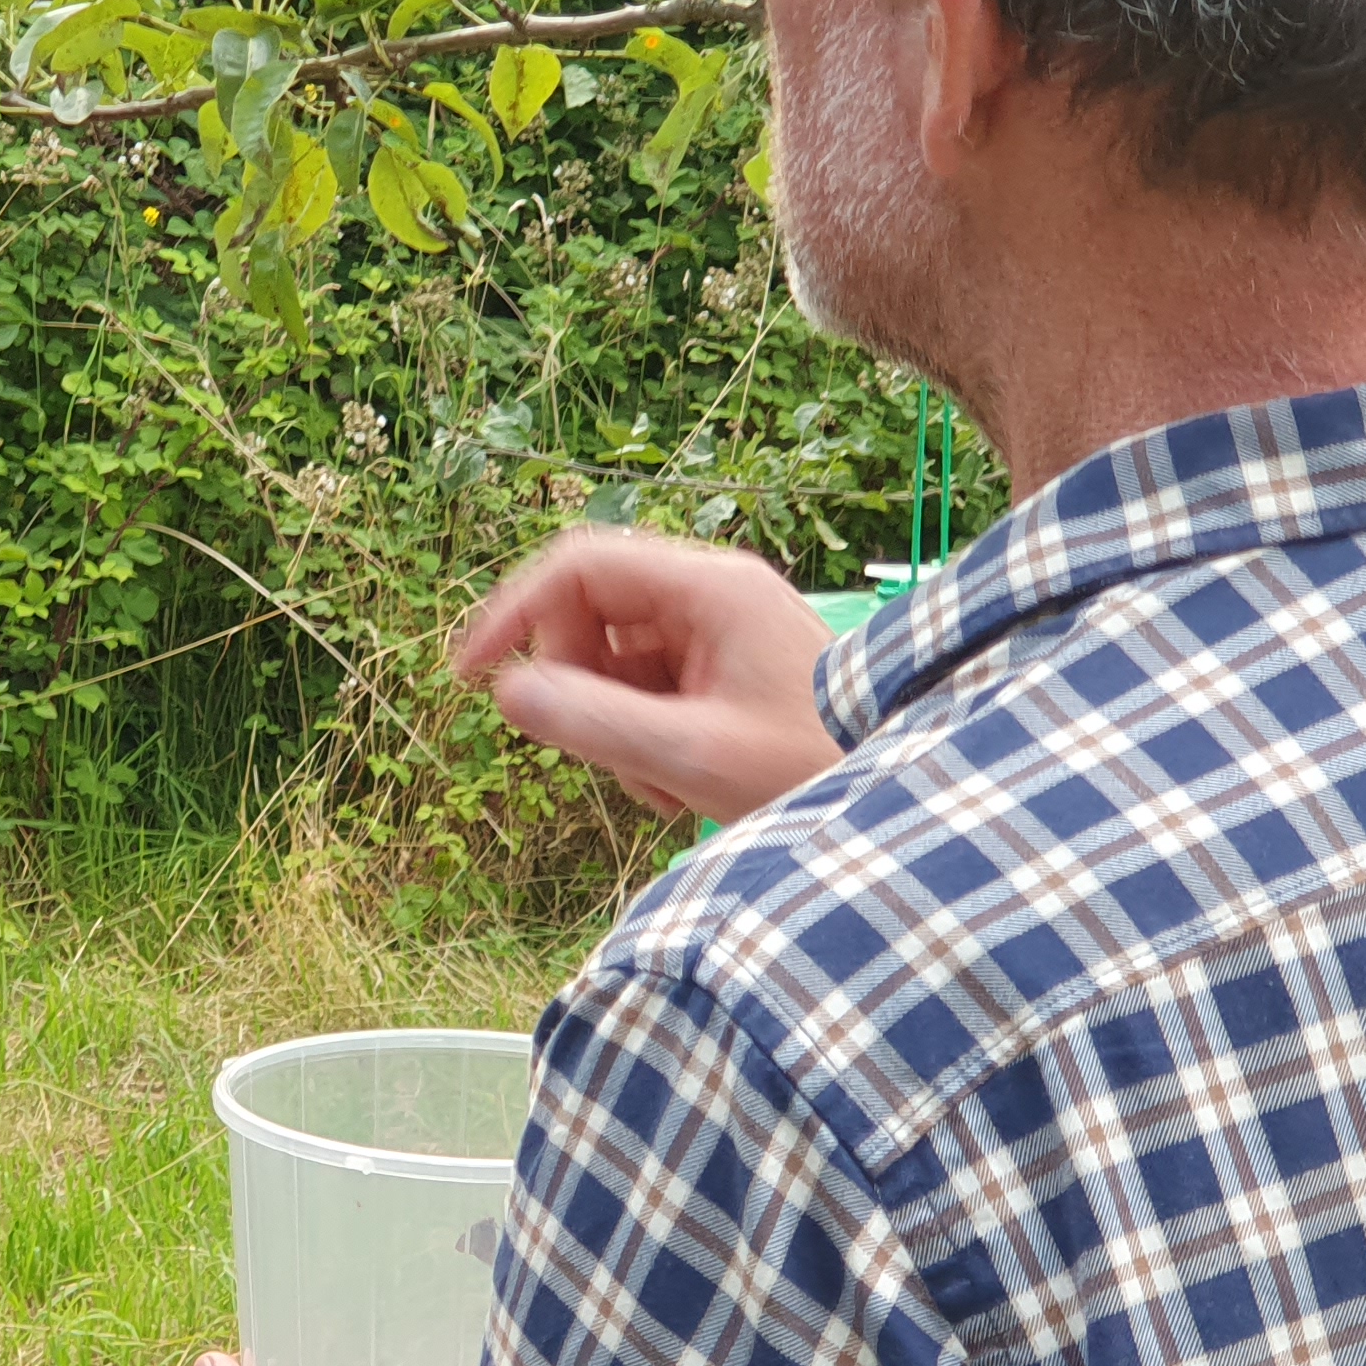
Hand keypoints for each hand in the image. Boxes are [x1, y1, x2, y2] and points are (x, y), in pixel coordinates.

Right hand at [451, 531, 844, 825]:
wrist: (896, 799)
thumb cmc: (812, 770)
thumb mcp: (692, 755)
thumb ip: (593, 722)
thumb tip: (507, 692)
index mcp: (712, 588)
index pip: (579, 567)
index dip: (513, 614)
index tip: (469, 675)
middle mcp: (717, 595)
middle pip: (594, 616)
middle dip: (579, 688)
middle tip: (602, 753)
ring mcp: (724, 633)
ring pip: (618, 661)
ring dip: (615, 726)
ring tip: (661, 786)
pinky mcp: (729, 671)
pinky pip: (651, 689)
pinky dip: (646, 738)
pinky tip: (681, 789)